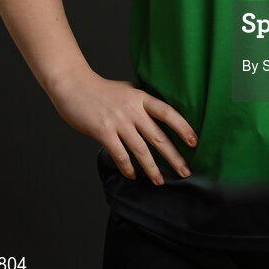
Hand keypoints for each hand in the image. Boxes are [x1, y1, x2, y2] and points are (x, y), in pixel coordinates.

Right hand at [49, 69, 198, 185]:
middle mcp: (132, 109)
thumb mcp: (127, 89)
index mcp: (141, 97)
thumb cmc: (101, 90)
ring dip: (152, 168)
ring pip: (140, 149)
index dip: (183, 127)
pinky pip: (120, 155)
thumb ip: (142, 101)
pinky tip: (132, 175)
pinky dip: (127, 167)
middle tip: (185, 171)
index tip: (194, 142)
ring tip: (160, 181)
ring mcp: (118, 121)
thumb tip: (159, 113)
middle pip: (158, 136)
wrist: (74, 86)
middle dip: (173, 156)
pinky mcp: (103, 132)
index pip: (167, 112)